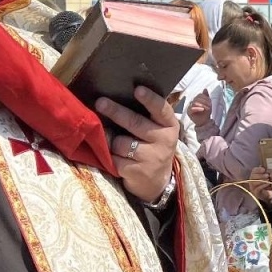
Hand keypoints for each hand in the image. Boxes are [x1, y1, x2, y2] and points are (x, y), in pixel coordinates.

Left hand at [96, 87, 179, 204]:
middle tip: (101, 103)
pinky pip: (114, 159)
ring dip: (111, 141)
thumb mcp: (158, 131)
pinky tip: (112, 157)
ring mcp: (152, 158)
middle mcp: (164, 141)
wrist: (157, 182)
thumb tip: (117, 97)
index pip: (161, 109)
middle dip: (116, 112)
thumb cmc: (152, 147)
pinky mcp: (138, 172)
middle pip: (135, 123)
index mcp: (169, 126)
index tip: (138, 90)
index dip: (150, 99)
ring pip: (121, 142)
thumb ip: (146, 116)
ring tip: (113, 143)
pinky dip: (109, 157)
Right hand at [187, 90, 211, 125]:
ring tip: (207, 109)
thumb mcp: (208, 103)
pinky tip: (202, 109)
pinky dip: (198, 108)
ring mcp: (190, 107)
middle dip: (205, 102)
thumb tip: (205, 89)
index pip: (200, 95)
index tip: (210, 102)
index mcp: (196, 99)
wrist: (205, 122)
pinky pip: (192, 108)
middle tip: (210, 106)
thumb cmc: (206, 113)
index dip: (206, 98)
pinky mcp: (189, 112)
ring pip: (195, 102)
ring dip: (202, 105)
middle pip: (197, 98)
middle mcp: (192, 102)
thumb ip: (206, 96)